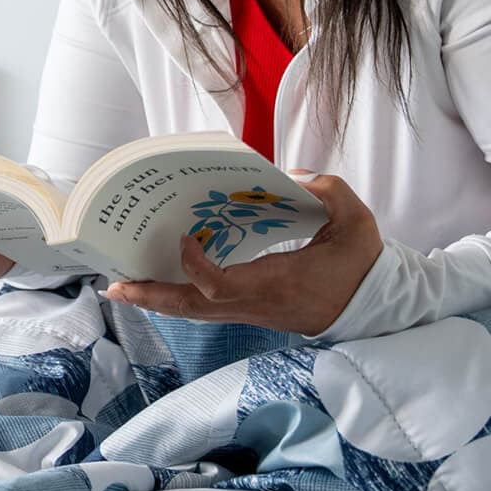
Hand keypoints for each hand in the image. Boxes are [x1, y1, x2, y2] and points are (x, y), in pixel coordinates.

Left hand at [103, 172, 382, 335]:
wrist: (374, 306)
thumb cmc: (360, 263)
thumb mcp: (355, 221)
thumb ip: (328, 191)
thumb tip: (293, 177)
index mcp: (277, 283)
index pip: (221, 286)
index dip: (195, 268)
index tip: (183, 240)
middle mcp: (257, 303)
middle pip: (195, 309)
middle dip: (153, 297)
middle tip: (116, 286)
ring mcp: (253, 312)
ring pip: (197, 313)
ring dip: (160, 300)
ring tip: (125, 286)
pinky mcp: (253, 312)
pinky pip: (207, 310)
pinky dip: (180, 299)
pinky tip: (160, 284)